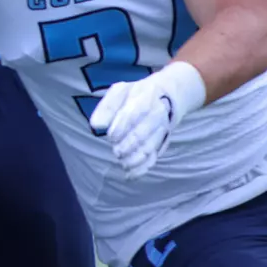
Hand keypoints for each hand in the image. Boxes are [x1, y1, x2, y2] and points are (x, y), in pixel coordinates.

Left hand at [88, 62, 205, 178]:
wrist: (169, 95)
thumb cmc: (138, 95)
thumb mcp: (120, 92)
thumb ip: (107, 107)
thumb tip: (96, 126)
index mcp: (145, 97)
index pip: (133, 113)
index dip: (121, 127)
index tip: (111, 136)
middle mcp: (157, 113)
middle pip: (142, 133)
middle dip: (127, 145)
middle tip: (117, 151)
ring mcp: (163, 129)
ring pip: (149, 147)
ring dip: (134, 159)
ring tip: (123, 162)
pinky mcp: (163, 142)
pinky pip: (154, 157)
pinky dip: (142, 168)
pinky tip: (130, 174)